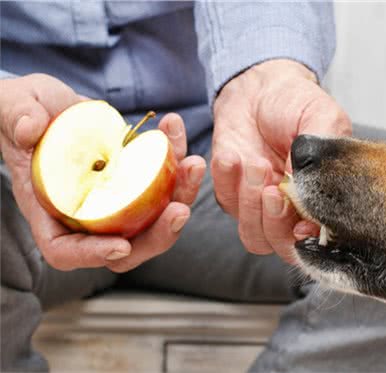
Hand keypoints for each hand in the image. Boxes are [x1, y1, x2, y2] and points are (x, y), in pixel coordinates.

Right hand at [0, 74, 205, 271]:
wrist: (48, 103)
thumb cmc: (20, 112)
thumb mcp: (11, 108)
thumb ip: (17, 117)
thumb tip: (29, 129)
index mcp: (50, 208)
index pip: (66, 250)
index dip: (93, 255)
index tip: (121, 246)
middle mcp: (87, 212)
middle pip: (126, 244)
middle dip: (159, 234)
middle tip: (180, 210)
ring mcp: (116, 198)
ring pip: (155, 215)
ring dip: (180, 193)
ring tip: (193, 164)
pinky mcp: (137, 178)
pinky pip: (164, 180)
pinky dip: (175, 158)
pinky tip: (173, 129)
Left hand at [211, 59, 351, 262]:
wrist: (261, 86)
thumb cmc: (298, 103)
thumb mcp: (324, 120)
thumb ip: (323, 156)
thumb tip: (308, 191)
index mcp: (323, 200)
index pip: (320, 239)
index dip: (310, 240)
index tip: (301, 223)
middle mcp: (293, 211)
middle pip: (284, 247)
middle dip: (276, 223)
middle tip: (273, 190)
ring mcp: (261, 206)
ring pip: (254, 236)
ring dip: (252, 206)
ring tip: (255, 165)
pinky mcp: (232, 193)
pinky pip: (227, 203)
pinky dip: (227, 182)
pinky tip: (232, 156)